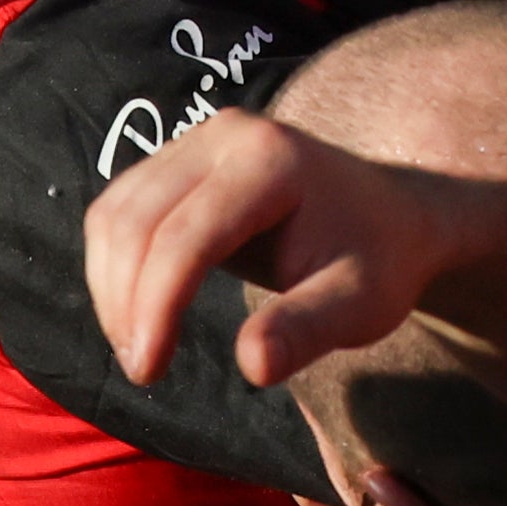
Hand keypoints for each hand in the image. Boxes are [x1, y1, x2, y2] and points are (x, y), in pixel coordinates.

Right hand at [85, 110, 506, 388]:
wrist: (395, 219)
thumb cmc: (380, 261)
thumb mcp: (361, 303)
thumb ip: (307, 330)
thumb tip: (253, 365)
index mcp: (272, 160)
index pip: (186, 236)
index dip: (155, 307)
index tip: (148, 370)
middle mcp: (226, 135)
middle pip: (137, 222)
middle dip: (126, 303)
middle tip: (144, 369)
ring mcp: (198, 140)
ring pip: (115, 216)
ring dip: (112, 288)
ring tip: (142, 348)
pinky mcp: (179, 160)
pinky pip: (120, 212)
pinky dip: (116, 267)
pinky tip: (141, 313)